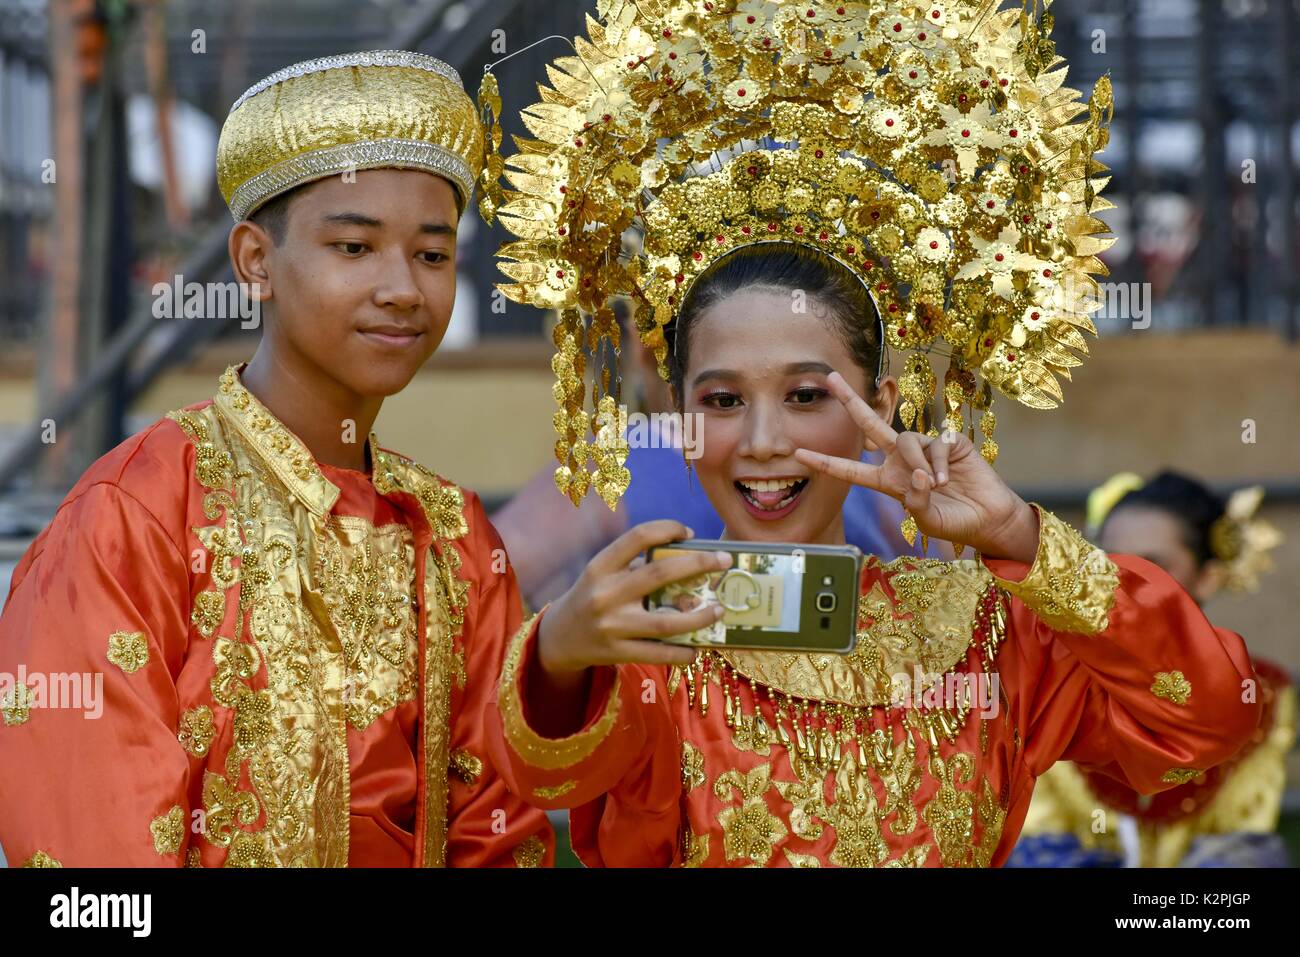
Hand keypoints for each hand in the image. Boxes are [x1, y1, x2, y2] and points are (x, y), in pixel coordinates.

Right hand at [537, 520, 732, 674]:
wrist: (559, 637)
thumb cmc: (591, 597)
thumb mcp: (602, 574)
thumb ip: (634, 565)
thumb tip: (688, 557)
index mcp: (601, 566)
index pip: (638, 537)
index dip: (667, 529)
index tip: (689, 532)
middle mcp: (606, 594)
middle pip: (660, 574)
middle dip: (698, 564)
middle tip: (724, 560)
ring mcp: (613, 626)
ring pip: (666, 623)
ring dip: (699, 616)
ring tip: (719, 609)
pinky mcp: (618, 653)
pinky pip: (658, 654)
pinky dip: (683, 652)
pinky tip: (698, 648)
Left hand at [794, 371, 1039, 561]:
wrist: (989, 517)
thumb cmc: (955, 522)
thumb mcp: (928, 521)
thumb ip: (916, 502)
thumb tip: (917, 475)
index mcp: (888, 480)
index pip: (851, 470)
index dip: (826, 462)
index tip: (798, 454)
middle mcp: (901, 460)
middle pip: (870, 426)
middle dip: (850, 401)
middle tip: (830, 377)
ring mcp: (924, 449)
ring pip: (906, 441)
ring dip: (918, 463)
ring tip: (937, 486)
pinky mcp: (948, 442)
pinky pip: (934, 445)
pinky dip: (939, 463)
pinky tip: (949, 478)